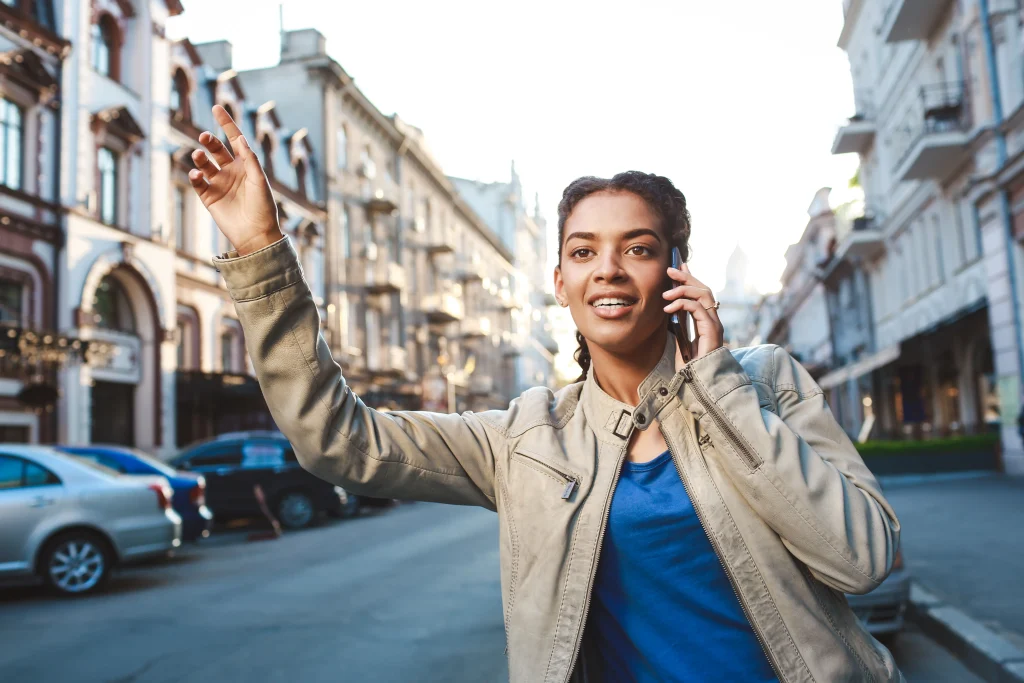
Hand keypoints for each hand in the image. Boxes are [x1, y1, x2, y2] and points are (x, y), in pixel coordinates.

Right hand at [188, 105, 281, 255]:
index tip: (216, 107)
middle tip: (204, 138)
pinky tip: (197, 175)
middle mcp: (231, 171)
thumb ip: (250, 160)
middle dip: (209, 140)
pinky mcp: (209, 197)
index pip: (234, 139)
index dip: (226, 123)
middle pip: (216, 149)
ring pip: (204, 164)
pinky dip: (195, 176)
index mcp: (246, 165)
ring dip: (199, 157)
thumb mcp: (260, 181)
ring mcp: (219, 183)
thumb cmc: (263, 208)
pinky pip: (198, 182)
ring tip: (198, 155)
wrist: (256, 234)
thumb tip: (241, 139)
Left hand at [663, 263, 723, 361]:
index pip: (700, 293)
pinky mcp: (711, 329)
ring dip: (683, 289)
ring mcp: (714, 324)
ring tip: (666, 294)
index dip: (690, 278)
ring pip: (704, 294)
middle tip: (670, 270)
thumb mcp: (680, 339)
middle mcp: (713, 320)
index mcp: (706, 321)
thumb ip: (679, 324)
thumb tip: (669, 309)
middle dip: (687, 276)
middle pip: (704, 289)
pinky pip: (698, 308)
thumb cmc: (689, 365)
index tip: (678, 268)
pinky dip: (682, 304)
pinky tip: (668, 308)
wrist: (697, 381)